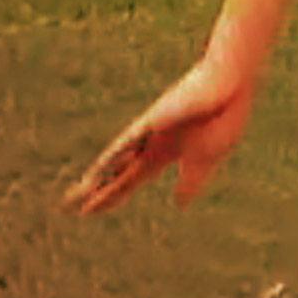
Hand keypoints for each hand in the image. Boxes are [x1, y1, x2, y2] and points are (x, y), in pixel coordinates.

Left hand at [62, 58, 255, 214]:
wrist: (230, 86)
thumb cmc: (223, 116)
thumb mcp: (205, 161)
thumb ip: (190, 182)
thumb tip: (179, 204)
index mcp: (163, 154)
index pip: (129, 180)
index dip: (110, 197)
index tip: (90, 211)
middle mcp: (148, 143)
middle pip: (116, 174)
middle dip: (95, 193)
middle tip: (66, 208)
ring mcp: (147, 131)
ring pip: (115, 160)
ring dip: (97, 180)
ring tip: (74, 197)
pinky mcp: (152, 120)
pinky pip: (128, 144)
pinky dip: (112, 160)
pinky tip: (96, 173)